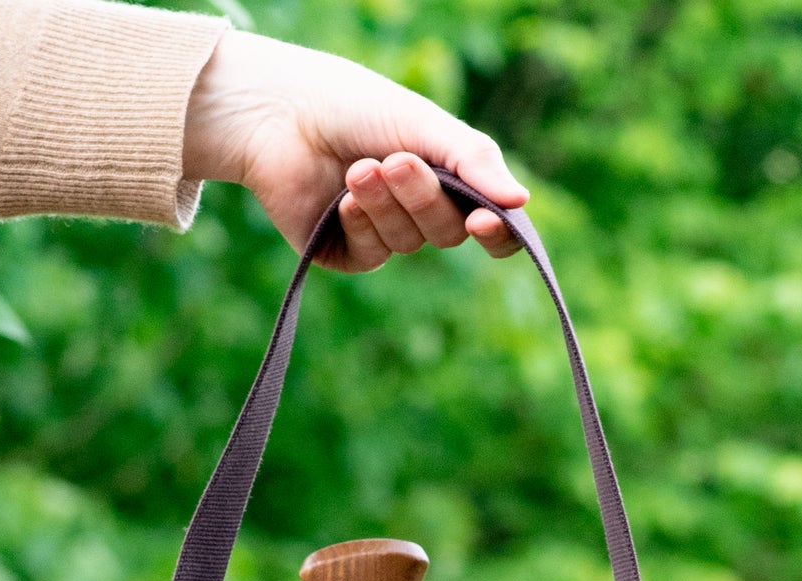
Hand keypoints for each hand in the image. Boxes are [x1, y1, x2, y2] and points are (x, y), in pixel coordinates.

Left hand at [182, 30, 527, 271]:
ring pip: (409, 242)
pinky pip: (374, 254)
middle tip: (394, 160)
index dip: (496, 234)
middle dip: (423, 197)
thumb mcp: (424, 126)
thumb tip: (522, 202)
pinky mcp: (348, 252)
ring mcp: (384, 236)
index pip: (491, 226)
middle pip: (448, 232)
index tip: (485, 222)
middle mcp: (419, 211)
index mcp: (447, 179)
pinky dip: (361, 223)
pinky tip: (341, 198)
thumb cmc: (354, 106)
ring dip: (386, 204)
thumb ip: (473, 162)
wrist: (279, 112)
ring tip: (356, 168)